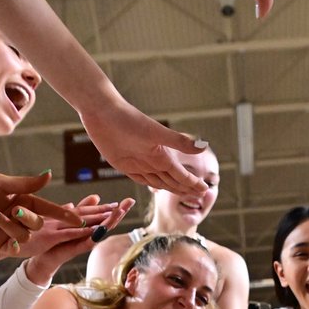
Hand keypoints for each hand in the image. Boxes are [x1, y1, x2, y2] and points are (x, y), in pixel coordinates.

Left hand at [0, 171, 82, 256]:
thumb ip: (27, 183)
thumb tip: (49, 174)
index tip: (77, 218)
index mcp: (24, 202)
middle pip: (37, 224)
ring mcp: (10, 232)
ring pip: (24, 236)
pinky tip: (6, 240)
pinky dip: (12, 245)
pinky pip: (13, 247)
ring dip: (10, 226)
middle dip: (28, 218)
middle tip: (14, 209)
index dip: (62, 214)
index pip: (48, 210)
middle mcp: (20, 218)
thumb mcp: (2, 184)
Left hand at [22, 196, 134, 283]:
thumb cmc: (57, 240)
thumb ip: (83, 208)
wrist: (43, 256)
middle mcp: (90, 234)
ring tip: (121, 211)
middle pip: (109, 222)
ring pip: (102, 230)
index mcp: (89, 227)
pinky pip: (88, 240)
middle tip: (131, 202)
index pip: (106, 215)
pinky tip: (103, 227)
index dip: (117, 208)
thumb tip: (96, 197)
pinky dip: (95, 234)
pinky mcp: (77, 248)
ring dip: (111, 221)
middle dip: (120, 212)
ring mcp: (85, 242)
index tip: (129, 200)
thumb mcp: (71, 219)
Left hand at [78, 90, 209, 194]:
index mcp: (162, 155)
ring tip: (184, 193)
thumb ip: (179, 142)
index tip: (205, 191)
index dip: (192, 183)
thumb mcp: (156, 133)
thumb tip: (205, 146)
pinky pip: (142, 178)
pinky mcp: (124, 165)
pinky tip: (157, 186)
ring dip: (172, 188)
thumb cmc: (129, 120)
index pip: (181, 175)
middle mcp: (153, 160)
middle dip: (186, 188)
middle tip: (200, 197)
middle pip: (173, 180)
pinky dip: (152, 184)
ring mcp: (139, 163)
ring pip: (160, 181)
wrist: (103, 112)